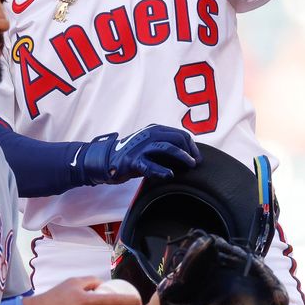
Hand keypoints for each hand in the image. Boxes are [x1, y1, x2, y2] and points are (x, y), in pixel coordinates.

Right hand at [78, 124, 200, 184]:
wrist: (108, 159)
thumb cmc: (134, 154)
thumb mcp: (151, 146)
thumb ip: (166, 147)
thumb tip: (189, 156)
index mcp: (155, 129)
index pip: (181, 134)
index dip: (192, 147)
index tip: (196, 158)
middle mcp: (149, 134)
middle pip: (177, 139)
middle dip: (190, 152)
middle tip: (195, 164)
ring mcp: (141, 147)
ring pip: (167, 148)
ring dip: (182, 157)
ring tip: (190, 166)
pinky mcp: (133, 160)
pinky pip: (150, 165)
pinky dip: (161, 170)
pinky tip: (169, 174)